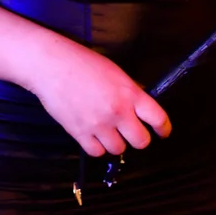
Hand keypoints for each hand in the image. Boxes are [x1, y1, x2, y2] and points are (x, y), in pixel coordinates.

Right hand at [28, 36, 171, 157]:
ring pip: (118, 149)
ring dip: (116, 142)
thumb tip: (140, 104)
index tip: (162, 132)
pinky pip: (96, 152)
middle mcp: (118, 111)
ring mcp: (98, 124)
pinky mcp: (80, 133)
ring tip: (108, 131)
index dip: (163, 128)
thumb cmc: (83, 63)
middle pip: (141, 141)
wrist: (52, 66)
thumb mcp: (114, 72)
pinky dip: (97, 146)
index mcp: (130, 93)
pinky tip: (94, 135)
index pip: (158, 118)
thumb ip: (129, 90)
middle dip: (138, 138)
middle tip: (132, 132)